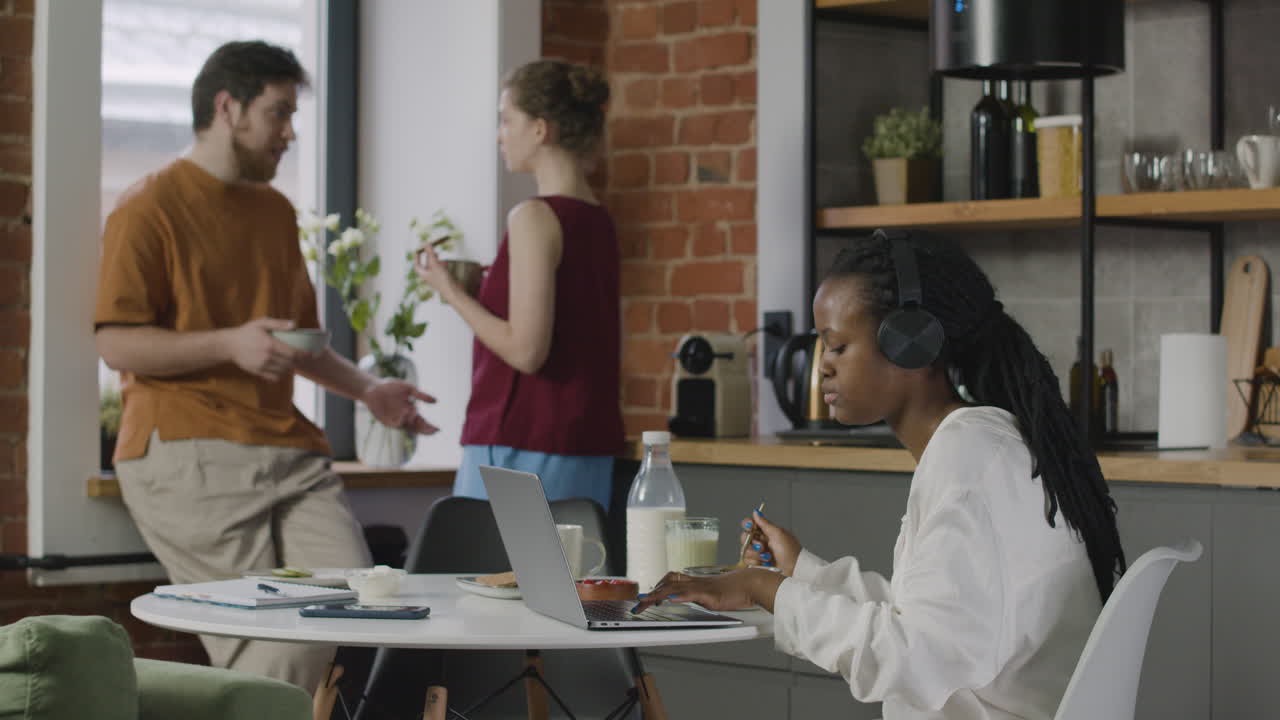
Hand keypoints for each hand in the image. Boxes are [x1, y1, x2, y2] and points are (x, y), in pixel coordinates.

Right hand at [224, 317, 302, 381]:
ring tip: (291, 360)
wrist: (229, 345)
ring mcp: (262, 366)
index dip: (305, 354)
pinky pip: (275, 377)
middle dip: (298, 360)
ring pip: (284, 371)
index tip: (311, 353)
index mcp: (270, 344)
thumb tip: (294, 325)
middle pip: (290, 363)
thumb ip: (278, 324)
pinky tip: (281, 367)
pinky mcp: (258, 372)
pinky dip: (281, 374)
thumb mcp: (261, 323)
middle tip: (302, 356)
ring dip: (290, 367)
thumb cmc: (247, 332)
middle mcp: (267, 357)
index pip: (293, 353)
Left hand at [361, 379, 439, 434]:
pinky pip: (397, 424)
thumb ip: (421, 395)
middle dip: (425, 430)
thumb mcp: (409, 388)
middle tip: (433, 431)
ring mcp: (395, 421)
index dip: (429, 427)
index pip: (422, 422)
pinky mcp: (387, 422)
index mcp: (411, 411)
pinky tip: (406, 414)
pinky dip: (403, 421)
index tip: (437, 429)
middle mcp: (404, 418)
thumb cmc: (391, 387)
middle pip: (417, 428)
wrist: (373, 388)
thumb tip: (436, 401)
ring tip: (424, 423)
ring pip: (408, 428)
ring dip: (416, 427)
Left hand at [414, 245, 460, 301]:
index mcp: (423, 274)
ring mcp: (436, 278)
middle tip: (430, 248)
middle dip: (428, 256)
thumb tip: (426, 243)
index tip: (418, 249)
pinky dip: (442, 264)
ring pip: (434, 266)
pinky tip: (445, 262)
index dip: (417, 256)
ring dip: (436, 259)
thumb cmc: (442, 280)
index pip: (417, 264)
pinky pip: (441, 270)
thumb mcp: (435, 264)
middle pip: (426, 264)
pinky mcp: (444, 279)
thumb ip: (431, 253)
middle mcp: (429, 276)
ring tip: (438, 253)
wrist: (453, 292)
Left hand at [630, 568, 785, 614]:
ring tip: (645, 601)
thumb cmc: (739, 589)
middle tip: (638, 603)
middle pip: (668, 584)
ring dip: (657, 595)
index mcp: (697, 582)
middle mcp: (696, 582)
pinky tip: (670, 599)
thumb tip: (692, 600)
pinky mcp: (710, 595)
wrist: (753, 583)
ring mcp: (702, 588)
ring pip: (675, 588)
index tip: (646, 596)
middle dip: (651, 595)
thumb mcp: (715, 594)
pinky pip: (692, 594)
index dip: (657, 586)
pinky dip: (679, 596)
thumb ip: (703, 596)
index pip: (671, 580)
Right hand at [741, 510, 801, 576]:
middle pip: (745, 537)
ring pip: (745, 549)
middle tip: (762, 547)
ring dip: (755, 554)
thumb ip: (765, 523)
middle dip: (753, 543)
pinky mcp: (757, 563)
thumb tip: (756, 512)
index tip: (751, 527)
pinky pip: (747, 560)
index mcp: (766, 531)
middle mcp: (761, 540)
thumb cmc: (790, 551)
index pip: (751, 523)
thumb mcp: (779, 534)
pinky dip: (756, 562)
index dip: (748, 524)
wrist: (794, 570)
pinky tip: (765, 564)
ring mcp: (758, 552)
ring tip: (767, 558)